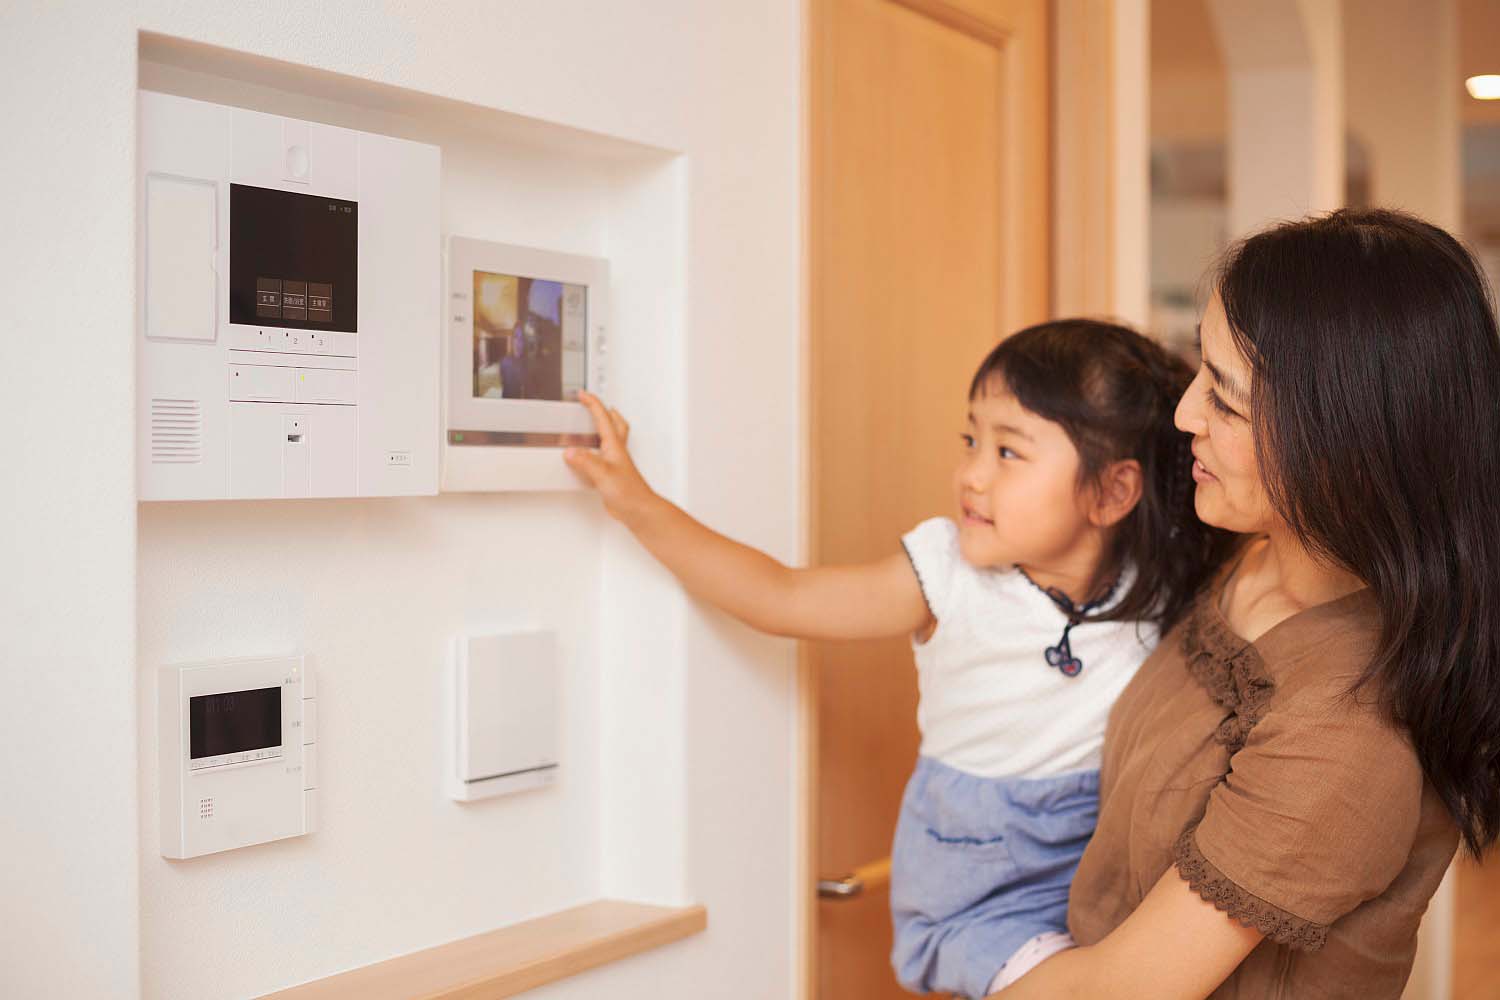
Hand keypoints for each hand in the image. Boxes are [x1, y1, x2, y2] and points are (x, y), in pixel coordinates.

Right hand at [564, 390, 657, 523]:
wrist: (638, 510)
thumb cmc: (629, 493)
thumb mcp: (603, 474)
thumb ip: (586, 462)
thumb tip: (570, 451)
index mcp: (614, 446)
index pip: (603, 418)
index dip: (592, 404)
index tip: (582, 394)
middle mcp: (616, 451)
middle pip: (614, 423)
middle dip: (603, 410)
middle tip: (591, 403)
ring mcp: (615, 461)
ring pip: (610, 437)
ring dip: (602, 427)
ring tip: (590, 423)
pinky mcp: (611, 473)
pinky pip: (602, 454)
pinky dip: (595, 449)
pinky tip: (588, 456)